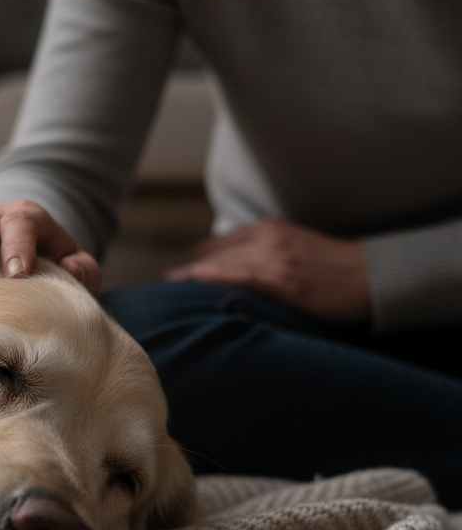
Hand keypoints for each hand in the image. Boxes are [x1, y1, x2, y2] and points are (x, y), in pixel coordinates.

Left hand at [165, 218, 371, 324]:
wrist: (372, 276)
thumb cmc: (332, 270)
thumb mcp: (291, 251)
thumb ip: (260, 258)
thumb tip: (227, 278)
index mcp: (265, 231)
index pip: (213, 246)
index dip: (191, 266)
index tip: (171, 284)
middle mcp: (265, 238)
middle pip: (209, 254)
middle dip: (183, 274)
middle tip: (158, 296)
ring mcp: (274, 257)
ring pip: (219, 263)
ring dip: (188, 279)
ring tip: (162, 298)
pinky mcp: (285, 279)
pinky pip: (242, 275)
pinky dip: (215, 277)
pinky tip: (193, 282)